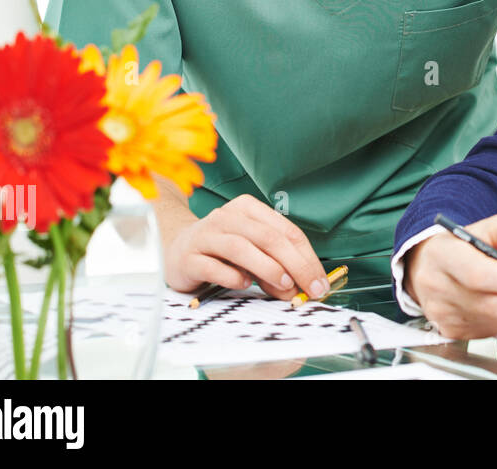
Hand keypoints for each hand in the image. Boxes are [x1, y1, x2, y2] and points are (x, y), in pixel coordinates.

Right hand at [162, 193, 327, 302]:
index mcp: (248, 209)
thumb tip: (300, 287)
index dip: (307, 257)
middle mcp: (227, 218)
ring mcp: (205, 236)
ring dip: (267, 267)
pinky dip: (232, 276)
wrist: (177, 248)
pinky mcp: (189, 258)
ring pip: (241, 248)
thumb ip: (276, 265)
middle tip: (308, 288)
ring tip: (284, 284)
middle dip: (295, 264)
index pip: (286, 231)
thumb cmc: (222, 249)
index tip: (319, 281)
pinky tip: (244, 284)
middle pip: (268, 238)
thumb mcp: (254, 251)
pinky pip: (213, 267)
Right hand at [403, 213, 496, 338]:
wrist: (436, 264)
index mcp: (443, 254)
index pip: (478, 274)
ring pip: (493, 320)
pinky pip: (490, 331)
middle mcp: (437, 286)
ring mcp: (442, 313)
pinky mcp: (451, 331)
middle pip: (489, 304)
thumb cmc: (468, 244)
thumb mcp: (496, 225)